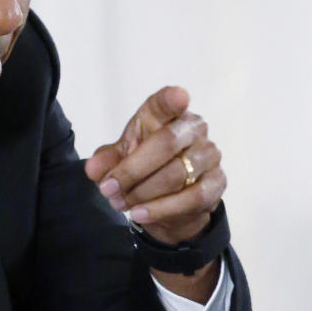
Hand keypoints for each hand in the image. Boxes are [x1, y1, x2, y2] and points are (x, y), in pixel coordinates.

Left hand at [84, 86, 225, 245]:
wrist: (168, 202)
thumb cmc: (143, 166)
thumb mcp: (119, 160)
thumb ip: (106, 160)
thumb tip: (93, 169)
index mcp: (166, 114)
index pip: (167, 102)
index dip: (173, 99)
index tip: (180, 96)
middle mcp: (193, 128)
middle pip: (167, 142)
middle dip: (132, 170)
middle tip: (108, 188)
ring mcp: (209, 154)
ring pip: (177, 174)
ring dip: (143, 193)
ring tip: (120, 204)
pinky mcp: (218, 182)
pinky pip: (192, 197)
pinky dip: (162, 209)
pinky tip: (140, 214)